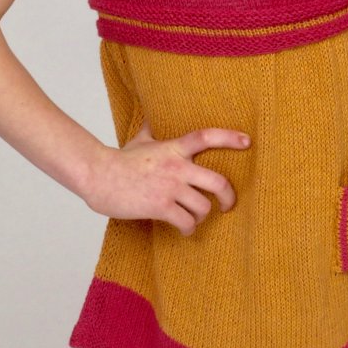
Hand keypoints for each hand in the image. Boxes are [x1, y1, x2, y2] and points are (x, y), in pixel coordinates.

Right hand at [82, 117, 251, 235]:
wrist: (99, 176)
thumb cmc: (119, 160)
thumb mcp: (140, 140)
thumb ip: (153, 131)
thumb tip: (155, 117)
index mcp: (173, 148)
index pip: (206, 137)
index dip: (230, 137)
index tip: (248, 141)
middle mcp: (176, 167)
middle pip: (218, 182)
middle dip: (228, 197)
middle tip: (227, 205)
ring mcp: (170, 188)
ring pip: (203, 207)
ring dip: (201, 217)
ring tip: (193, 220)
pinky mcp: (160, 207)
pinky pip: (186, 223)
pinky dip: (188, 229)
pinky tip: (183, 229)